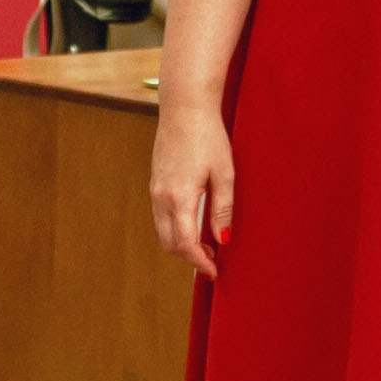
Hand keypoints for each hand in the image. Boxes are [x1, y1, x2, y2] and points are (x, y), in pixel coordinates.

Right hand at [150, 101, 237, 277]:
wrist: (184, 108)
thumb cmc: (208, 137)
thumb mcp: (224, 174)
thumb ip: (223, 209)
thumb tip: (223, 239)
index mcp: (179, 197)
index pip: (185, 244)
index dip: (200, 263)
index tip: (214, 271)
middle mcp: (161, 197)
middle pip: (170, 243)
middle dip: (190, 257)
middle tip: (213, 261)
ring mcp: (155, 190)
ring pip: (163, 232)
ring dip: (182, 245)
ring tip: (206, 245)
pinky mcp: (155, 183)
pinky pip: (161, 217)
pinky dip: (175, 230)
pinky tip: (194, 225)